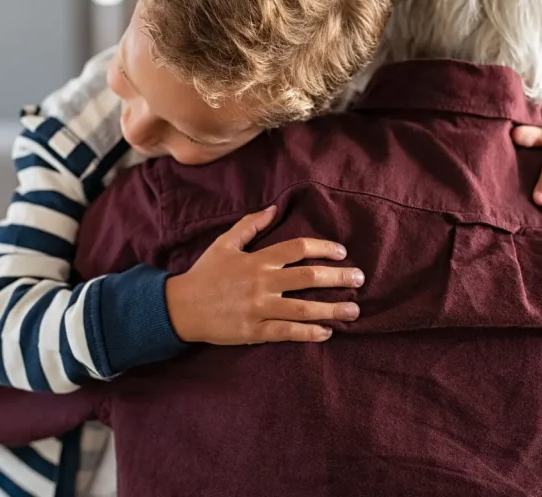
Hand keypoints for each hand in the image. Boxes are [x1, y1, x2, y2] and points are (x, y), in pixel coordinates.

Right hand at [165, 206, 363, 344]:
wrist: (181, 307)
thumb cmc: (205, 273)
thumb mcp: (224, 243)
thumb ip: (250, 225)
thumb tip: (274, 209)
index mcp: (257, 259)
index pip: (297, 248)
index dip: (323, 249)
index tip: (341, 252)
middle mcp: (261, 282)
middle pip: (309, 278)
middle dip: (339, 278)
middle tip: (360, 279)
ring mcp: (259, 308)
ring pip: (304, 309)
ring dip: (333, 309)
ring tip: (354, 311)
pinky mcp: (254, 331)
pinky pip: (287, 333)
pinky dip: (309, 333)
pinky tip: (327, 332)